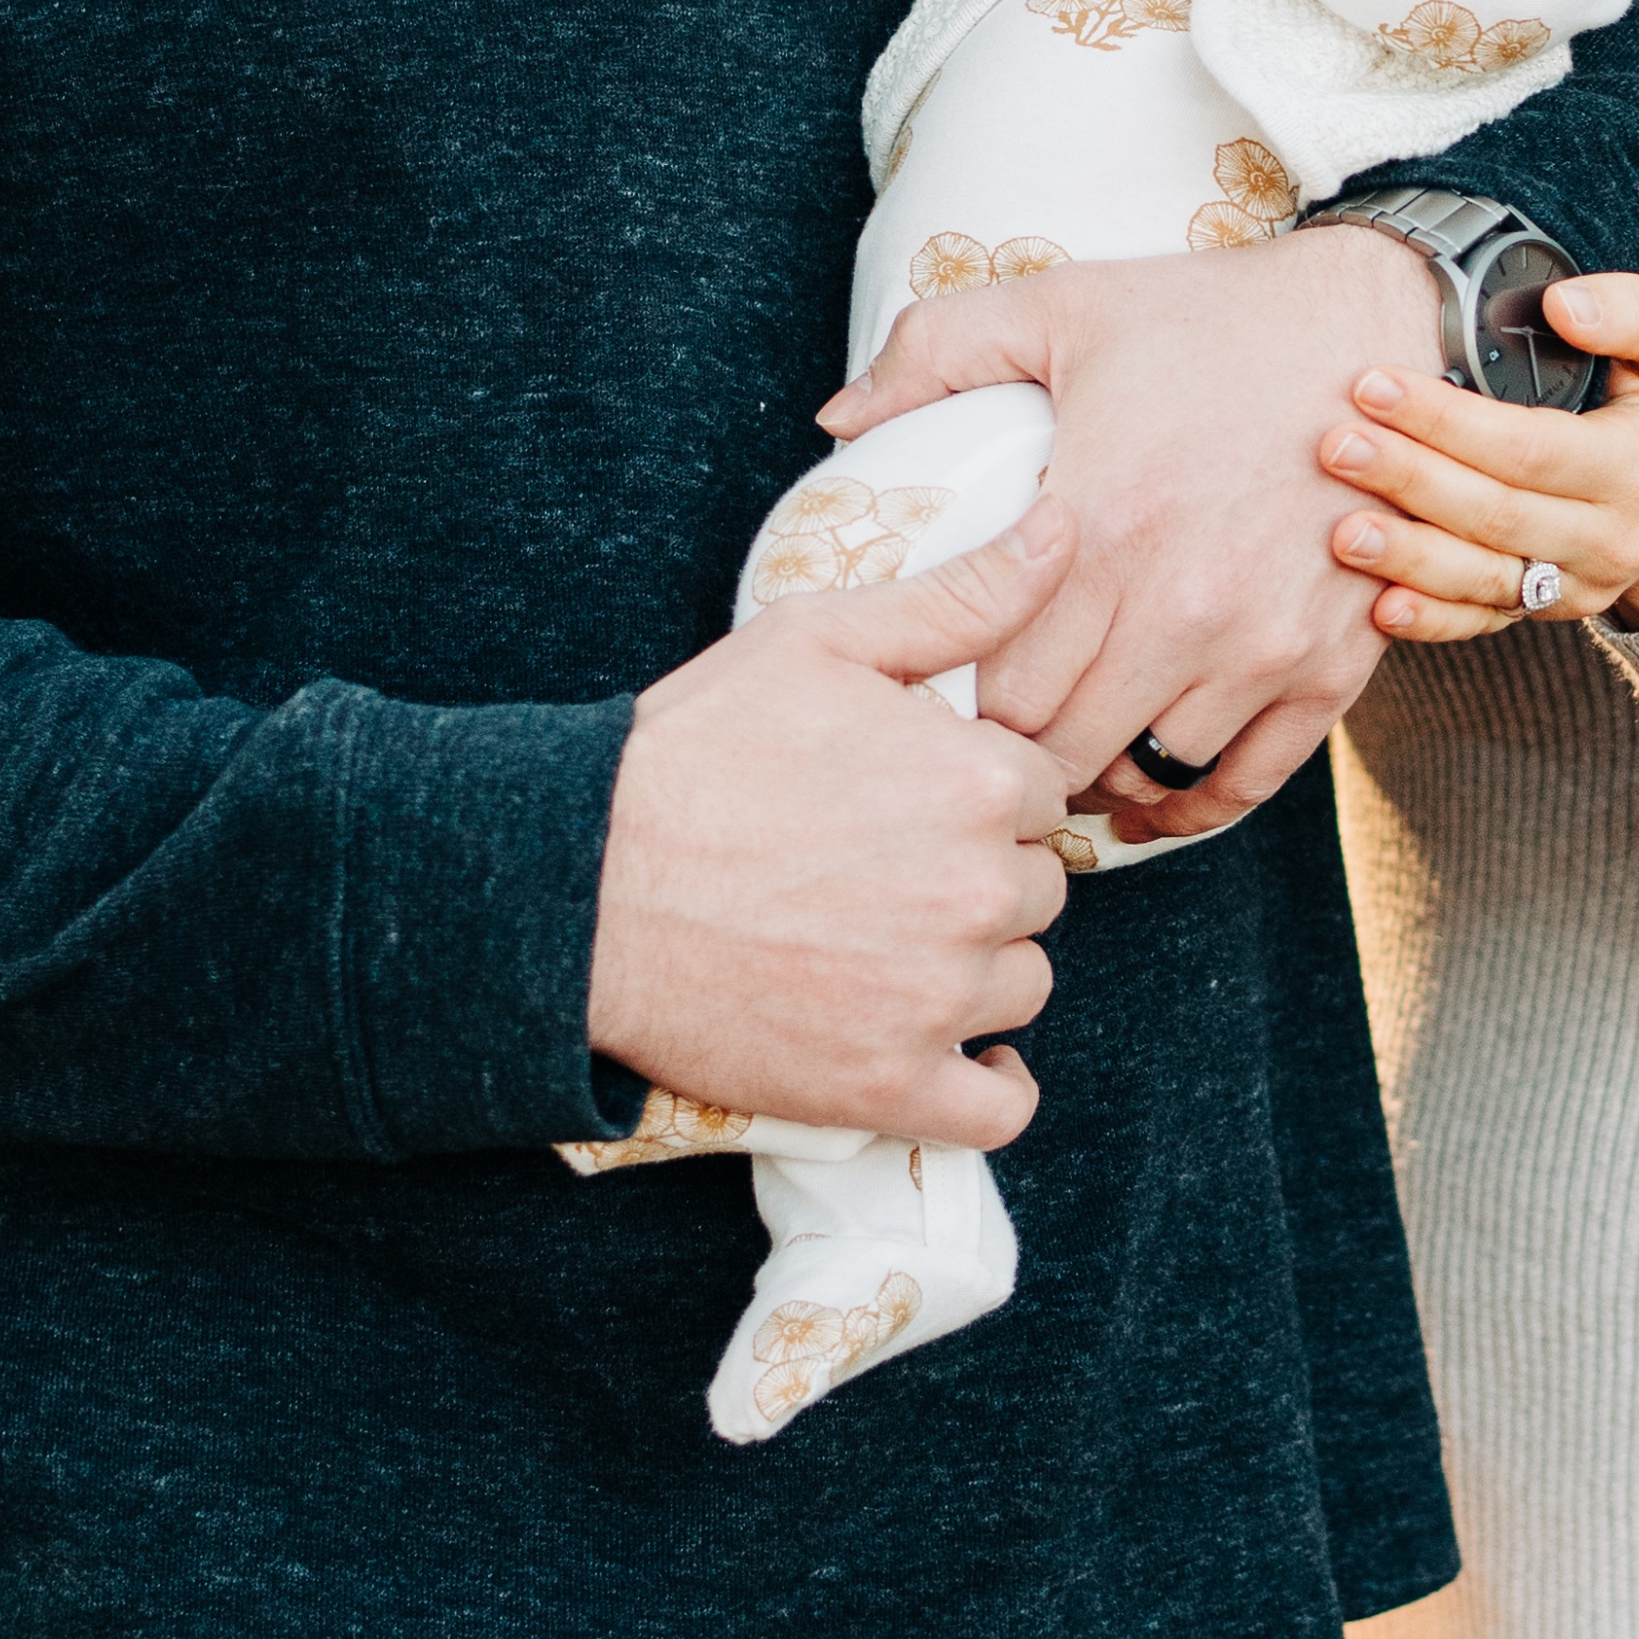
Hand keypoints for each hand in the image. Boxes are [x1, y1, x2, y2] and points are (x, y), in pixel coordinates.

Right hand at [589, 512, 1084, 1143]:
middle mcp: (974, 894)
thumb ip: (962, 594)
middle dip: (979, 875)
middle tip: (887, 868)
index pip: (1038, 791)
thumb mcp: (821, 639)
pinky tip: (964, 1055)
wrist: (574, 888)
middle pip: (1035, 889)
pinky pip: (998, 1109)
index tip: (913, 798)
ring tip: (892, 943)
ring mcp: (934, 1000)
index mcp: (976, 783)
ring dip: (978, 969)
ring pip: (1022, 985)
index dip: (979, 791)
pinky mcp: (887, 1088)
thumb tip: (1065, 528)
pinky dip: (993, 1087)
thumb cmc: (689, 754)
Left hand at [820, 231, 1445, 833]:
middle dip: (1017, 757)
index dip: (959, 709)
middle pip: (1064, 748)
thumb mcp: (1060, 304)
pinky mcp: (1333, 664)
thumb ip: (934, 352)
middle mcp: (1183, 603)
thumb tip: (838, 420)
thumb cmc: (1210, 316)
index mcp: (1101, 525)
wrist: (1375, 322)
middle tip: (991, 745)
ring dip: (1099, 777)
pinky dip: (1192, 804)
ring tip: (1066, 756)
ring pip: (1150, 774)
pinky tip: (1151, 794)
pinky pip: (1248, 781)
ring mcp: (1264, 643)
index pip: (998, 688)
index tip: (946, 699)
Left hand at [1319, 276, 1638, 638]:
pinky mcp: (1550, 608)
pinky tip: (1377, 606)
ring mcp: (1577, 584)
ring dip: (1407, 557)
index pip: (1529, 449)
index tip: (1376, 385)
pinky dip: (1432, 620)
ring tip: (1339, 532)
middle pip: (1494, 514)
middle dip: (1409, 481)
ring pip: (1484, 579)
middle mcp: (1609, 538)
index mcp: (1638, 468)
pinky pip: (1486, 621)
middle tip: (1335, 446)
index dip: (1449, 422)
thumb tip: (1563, 306)